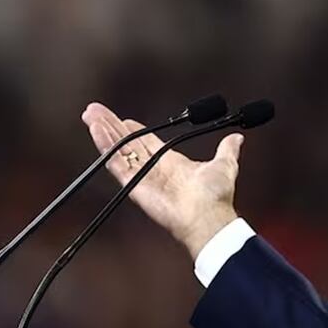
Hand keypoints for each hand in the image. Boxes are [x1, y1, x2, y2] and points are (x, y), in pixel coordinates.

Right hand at [81, 102, 244, 258]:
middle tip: (95, 111)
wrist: (208, 216)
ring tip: (91, 115)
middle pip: (127, 142)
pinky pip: (116, 163)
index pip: (147, 142)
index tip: (123, 119)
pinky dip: (106, 146)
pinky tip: (96, 131)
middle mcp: (154, 169)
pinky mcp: (134, 184)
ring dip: (104, 131)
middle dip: (111, 126)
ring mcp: (142, 176)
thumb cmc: (216, 196)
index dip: (134, 130)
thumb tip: (237, 138)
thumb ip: (227, 150)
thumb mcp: (224, 165)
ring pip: (118, 149)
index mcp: (172, 163)